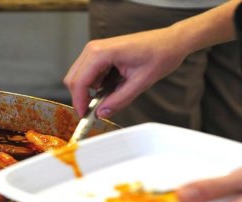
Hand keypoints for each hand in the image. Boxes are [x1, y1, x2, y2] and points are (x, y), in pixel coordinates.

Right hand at [63, 27, 187, 116]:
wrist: (170, 42)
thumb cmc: (159, 55)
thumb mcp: (140, 83)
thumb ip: (118, 100)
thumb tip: (101, 113)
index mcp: (101, 53)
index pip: (79, 82)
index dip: (79, 102)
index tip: (84, 116)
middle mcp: (94, 49)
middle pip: (73, 79)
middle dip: (81, 97)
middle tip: (94, 111)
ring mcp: (95, 50)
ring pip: (78, 77)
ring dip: (89, 90)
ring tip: (111, 95)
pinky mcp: (99, 53)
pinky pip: (88, 73)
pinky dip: (95, 84)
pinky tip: (112, 85)